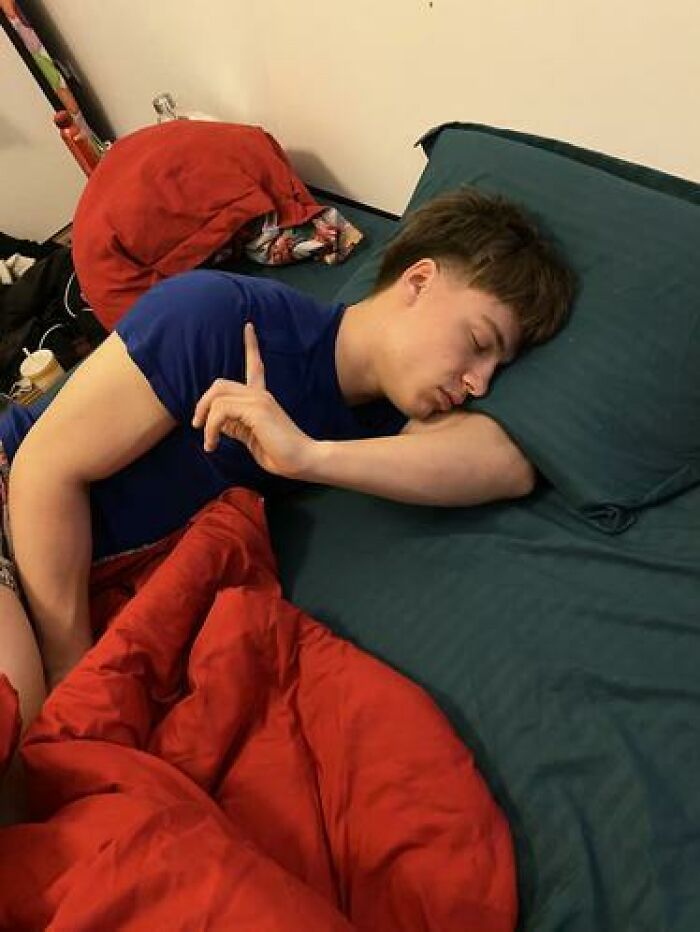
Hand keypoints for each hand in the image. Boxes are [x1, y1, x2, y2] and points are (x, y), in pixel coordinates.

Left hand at [191, 322, 317, 478]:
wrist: (303, 460)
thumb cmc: (280, 454)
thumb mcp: (251, 438)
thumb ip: (236, 427)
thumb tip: (217, 423)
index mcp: (262, 398)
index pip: (255, 365)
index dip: (251, 345)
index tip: (249, 326)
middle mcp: (260, 394)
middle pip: (220, 384)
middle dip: (203, 403)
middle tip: (198, 424)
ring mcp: (259, 400)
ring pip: (217, 397)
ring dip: (205, 421)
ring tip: (209, 442)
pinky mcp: (257, 410)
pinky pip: (220, 410)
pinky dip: (211, 428)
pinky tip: (213, 443)